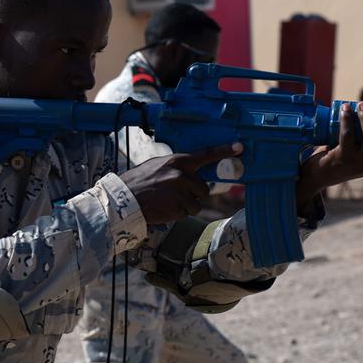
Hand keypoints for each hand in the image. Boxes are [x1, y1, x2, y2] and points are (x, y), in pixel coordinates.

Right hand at [120, 143, 242, 224]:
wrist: (122, 200)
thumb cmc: (137, 183)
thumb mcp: (156, 167)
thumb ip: (175, 168)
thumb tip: (192, 173)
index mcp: (176, 161)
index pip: (205, 155)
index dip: (224, 151)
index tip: (240, 148)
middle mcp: (181, 174)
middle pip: (203, 188)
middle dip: (193, 195)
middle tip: (174, 196)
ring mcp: (180, 191)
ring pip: (196, 203)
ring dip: (185, 206)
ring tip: (166, 202)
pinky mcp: (178, 207)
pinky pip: (187, 213)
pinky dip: (178, 214)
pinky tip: (164, 209)